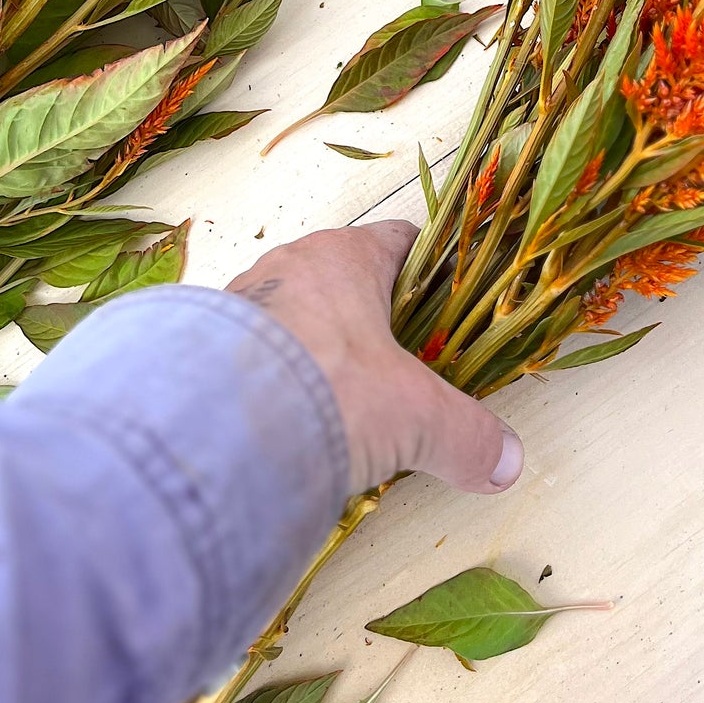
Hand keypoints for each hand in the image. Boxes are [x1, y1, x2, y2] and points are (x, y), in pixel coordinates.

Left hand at [227, 220, 522, 497]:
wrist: (212, 429)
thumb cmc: (326, 390)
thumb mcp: (414, 417)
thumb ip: (465, 436)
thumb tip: (504, 461)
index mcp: (345, 256)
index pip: (401, 241)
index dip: (431, 271)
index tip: (449, 306)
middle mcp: (289, 265)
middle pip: (345, 282)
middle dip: (371, 325)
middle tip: (397, 372)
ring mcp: (239, 303)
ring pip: (294, 318)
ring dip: (316, 354)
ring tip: (337, 407)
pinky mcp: (198, 347)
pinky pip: (248, 355)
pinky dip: (270, 384)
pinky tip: (284, 425)